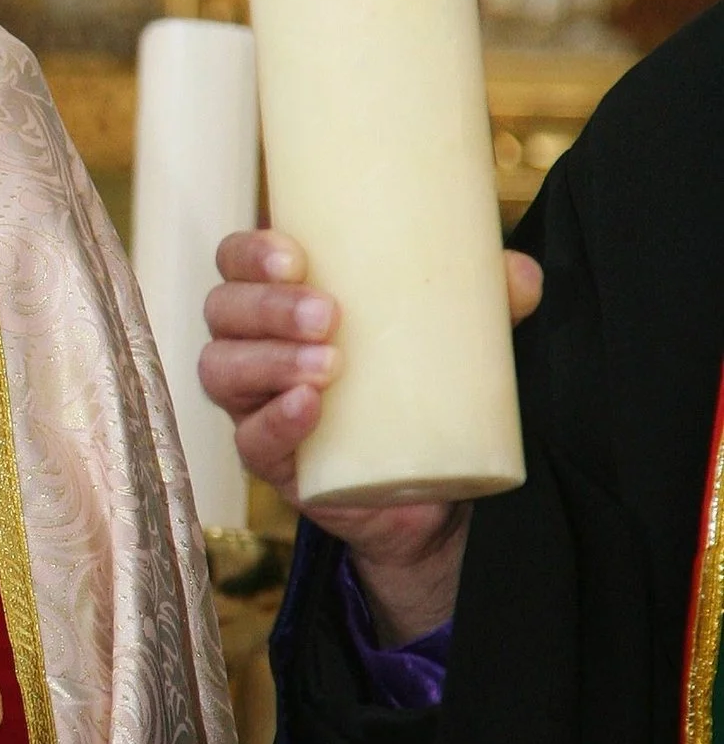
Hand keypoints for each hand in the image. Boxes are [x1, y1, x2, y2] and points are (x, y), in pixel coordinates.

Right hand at [201, 227, 541, 639]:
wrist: (431, 491)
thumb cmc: (420, 389)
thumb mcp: (453, 336)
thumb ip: (485, 299)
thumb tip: (520, 274)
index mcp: (282, 301)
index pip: (236, 263)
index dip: (249, 252)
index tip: (296, 253)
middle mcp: (254, 347)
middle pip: (223, 312)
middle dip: (268, 307)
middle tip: (329, 314)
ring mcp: (256, 406)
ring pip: (223, 371)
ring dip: (268, 361)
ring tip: (330, 363)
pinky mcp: (274, 462)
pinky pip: (250, 442)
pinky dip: (274, 422)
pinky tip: (309, 407)